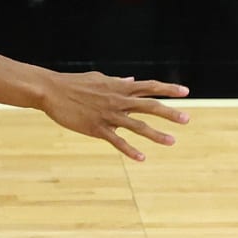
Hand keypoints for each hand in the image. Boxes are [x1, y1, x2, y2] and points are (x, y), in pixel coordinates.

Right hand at [38, 72, 188, 160]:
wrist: (50, 91)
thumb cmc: (74, 83)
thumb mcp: (99, 79)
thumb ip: (118, 82)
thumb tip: (132, 80)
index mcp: (120, 87)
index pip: (149, 87)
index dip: (168, 89)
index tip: (186, 92)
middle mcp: (118, 101)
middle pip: (149, 106)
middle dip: (169, 113)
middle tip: (187, 119)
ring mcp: (108, 115)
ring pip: (137, 126)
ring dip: (155, 134)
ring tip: (172, 141)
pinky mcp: (96, 128)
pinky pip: (116, 141)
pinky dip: (129, 150)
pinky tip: (142, 158)